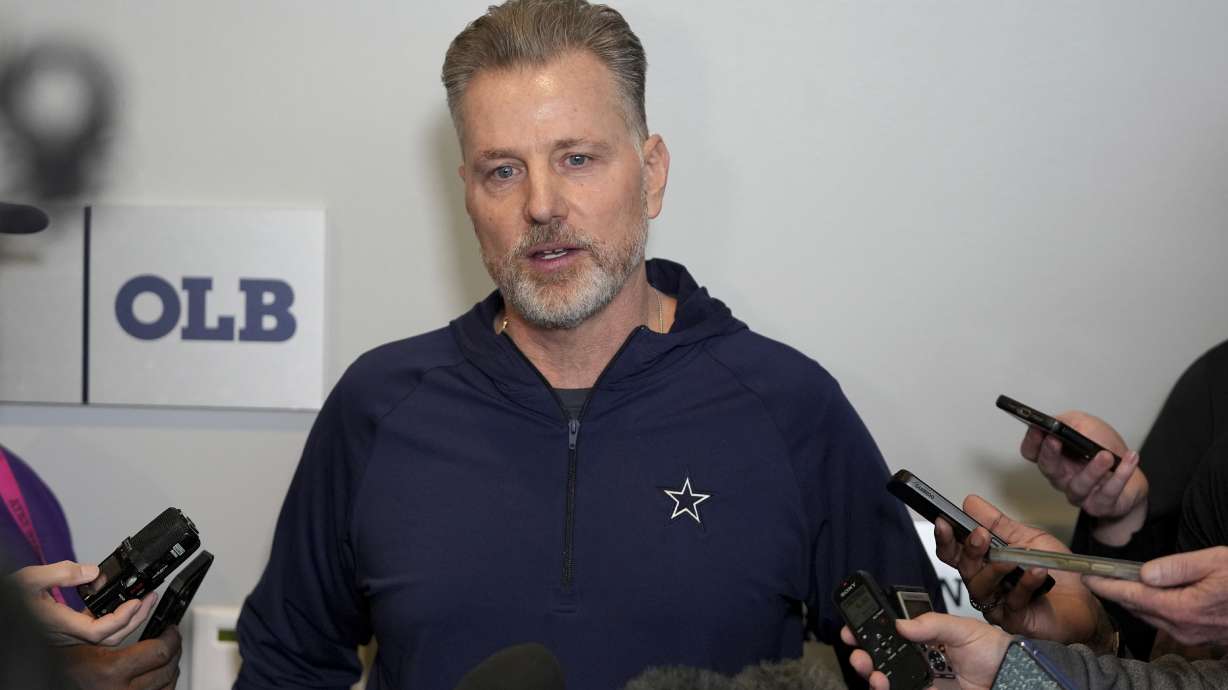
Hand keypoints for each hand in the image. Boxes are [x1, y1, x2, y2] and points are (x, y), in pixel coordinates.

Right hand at [11, 561, 157, 645]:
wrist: (1, 609)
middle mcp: (66, 634)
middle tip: (150, 598)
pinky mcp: (67, 630)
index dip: (121, 619)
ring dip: (127, 619)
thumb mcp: (30, 579)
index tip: (136, 602)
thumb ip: (61, 573)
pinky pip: (96, 629)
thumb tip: (93, 572)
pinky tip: (118, 602)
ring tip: (142, 599)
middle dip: (135, 619)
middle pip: (110, 637)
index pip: (99, 631)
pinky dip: (112, 617)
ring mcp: (68, 634)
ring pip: (105, 636)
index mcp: (59, 625)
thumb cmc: (9, 599)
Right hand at [59, 625, 180, 689]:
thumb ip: (108, 622)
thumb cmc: (61, 666)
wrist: (50, 688)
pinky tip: (160, 674)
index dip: (171, 636)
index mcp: (110, 670)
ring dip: (171, 667)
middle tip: (173, 638)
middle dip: (174, 649)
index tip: (171, 629)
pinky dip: (163, 684)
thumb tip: (139, 604)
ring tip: (168, 655)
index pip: (159, 652)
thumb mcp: (79, 640)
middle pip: (167, 669)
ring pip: (166, 685)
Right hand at [842, 613, 1009, 689]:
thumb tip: (901, 625)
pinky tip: (884, 684)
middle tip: (858, 651)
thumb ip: (932, 624)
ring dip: (873, 675)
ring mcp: (925, 682)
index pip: (892, 635)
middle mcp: (923, 661)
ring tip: (873, 672)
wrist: (1017, 679)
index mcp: (928, 639)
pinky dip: (889, 689)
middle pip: (884, 658)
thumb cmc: (997, 652)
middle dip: (865, 654)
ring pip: (889, 679)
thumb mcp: (964, 629)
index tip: (854, 628)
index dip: (871, 631)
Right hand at [933, 495, 1112, 648]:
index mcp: (986, 563)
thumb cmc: (1059, 574)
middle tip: (980, 536)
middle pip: (963, 568)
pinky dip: (1025, 584)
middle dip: (969, 550)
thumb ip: (999, 524)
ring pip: (981, 586)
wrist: (1086, 602)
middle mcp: (987, 583)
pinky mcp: (1014, 620)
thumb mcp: (1029, 539)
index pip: (955, 552)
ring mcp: (998, 603)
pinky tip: (1037, 571)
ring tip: (1012, 557)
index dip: (946, 538)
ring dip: (995, 568)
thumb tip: (971, 503)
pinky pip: (1012, 600)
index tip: (943, 522)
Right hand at [1020, 411, 1147, 545]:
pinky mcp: (1099, 505)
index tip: (1038, 429)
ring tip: (1105, 455)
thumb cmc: (1104, 448)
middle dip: (1050, 454)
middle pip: (1048, 469)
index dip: (1032, 441)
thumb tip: (1056, 422)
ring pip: (1079, 486)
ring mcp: (1079, 493)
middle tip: (1056, 439)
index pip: (1031, 452)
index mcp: (1055, 457)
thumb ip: (1069, 422)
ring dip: (1092, 470)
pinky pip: (1108, 493)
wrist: (1131, 477)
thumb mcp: (1086, 425)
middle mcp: (1062, 477)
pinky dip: (1121, 474)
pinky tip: (1130, 458)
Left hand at [1085, 546, 1227, 646]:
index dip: (1107, 585)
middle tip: (1095, 576)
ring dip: (1133, 600)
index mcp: (1183, 607)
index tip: (1086, 575)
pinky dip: (1152, 607)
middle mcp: (1184, 626)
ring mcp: (1193, 635)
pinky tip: (1149, 594)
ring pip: (1151, 616)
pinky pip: (1166, 621)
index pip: (1133, 595)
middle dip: (1114, 592)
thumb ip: (1177, 567)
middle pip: (1138, 608)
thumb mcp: (1214, 561)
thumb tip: (1144, 573)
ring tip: (1115, 582)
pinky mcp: (1200, 636)